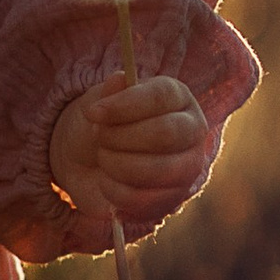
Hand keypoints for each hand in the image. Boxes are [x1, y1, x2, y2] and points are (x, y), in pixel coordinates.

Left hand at [48, 72, 208, 221]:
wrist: (87, 164)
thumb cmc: (102, 126)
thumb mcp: (98, 102)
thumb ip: (108, 91)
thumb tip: (119, 79)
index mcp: (176, 97)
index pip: (161, 96)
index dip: (125, 105)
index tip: (93, 113)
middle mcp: (192, 129)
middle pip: (164, 133)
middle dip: (120, 137)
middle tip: (99, 137)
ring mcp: (188, 167)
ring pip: (156, 169)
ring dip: (116, 164)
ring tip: (103, 157)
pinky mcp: (174, 199)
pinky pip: (144, 199)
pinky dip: (114, 191)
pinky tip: (107, 181)